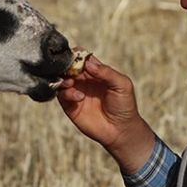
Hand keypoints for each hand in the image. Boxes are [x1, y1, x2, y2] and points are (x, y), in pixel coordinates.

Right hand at [57, 55, 154, 174]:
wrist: (121, 130)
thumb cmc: (125, 106)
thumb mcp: (122, 85)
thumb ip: (107, 72)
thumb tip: (88, 62)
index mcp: (96, 72)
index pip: (82, 58)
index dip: (77, 56)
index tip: (76, 58)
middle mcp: (84, 81)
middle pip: (68, 67)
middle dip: (66, 66)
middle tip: (71, 70)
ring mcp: (76, 92)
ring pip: (62, 80)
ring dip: (63, 79)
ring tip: (71, 83)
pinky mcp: (71, 106)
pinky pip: (61, 96)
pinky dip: (66, 93)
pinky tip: (78, 97)